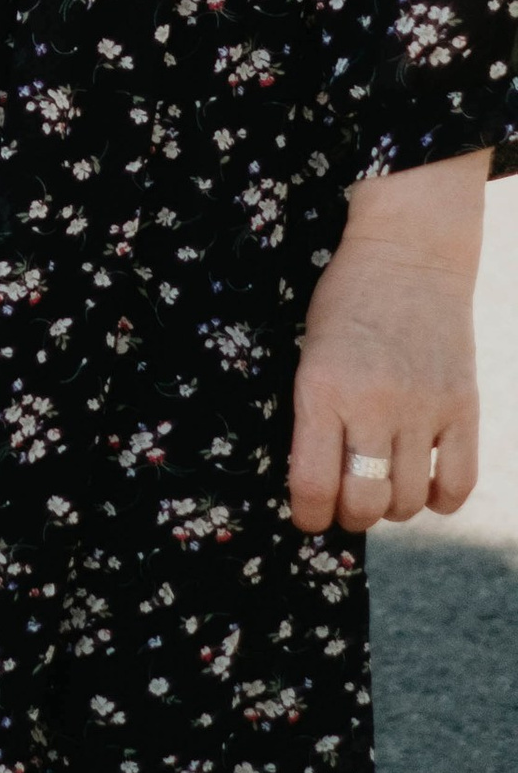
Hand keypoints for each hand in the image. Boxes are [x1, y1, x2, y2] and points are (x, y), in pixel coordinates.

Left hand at [289, 148, 489, 531]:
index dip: (309, 516)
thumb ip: (311, 413)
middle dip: (350, 517)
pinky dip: (441, 500)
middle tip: (347, 505)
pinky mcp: (463, 408)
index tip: (308, 518)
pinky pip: (458, 484)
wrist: (407, 253)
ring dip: (393, 507)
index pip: (313, 484)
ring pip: (410, 502)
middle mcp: (373, 404)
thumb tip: (313, 482)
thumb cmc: (344, 303)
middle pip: (365, 503)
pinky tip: (426, 485)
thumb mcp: (309, 351)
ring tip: (384, 487)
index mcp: (321, 388)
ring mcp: (423, 408)